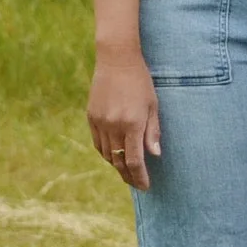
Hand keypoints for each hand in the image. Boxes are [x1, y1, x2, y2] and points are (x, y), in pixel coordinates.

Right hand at [87, 52, 161, 190]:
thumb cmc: (140, 82)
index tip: (145, 186)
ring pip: (107, 154)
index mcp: (132, 124)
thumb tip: (154, 155)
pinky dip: (106, 153)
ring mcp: (100, 122)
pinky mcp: (91, 117)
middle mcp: (114, 126)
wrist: (116, 60)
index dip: (139, 177)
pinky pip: (98, 143)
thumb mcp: (153, 105)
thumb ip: (153, 131)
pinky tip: (114, 156)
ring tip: (127, 172)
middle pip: (119, 161)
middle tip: (136, 184)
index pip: (134, 160)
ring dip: (117, 166)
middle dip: (128, 176)